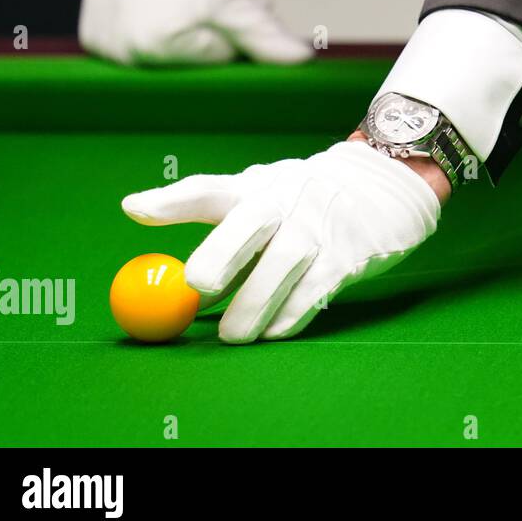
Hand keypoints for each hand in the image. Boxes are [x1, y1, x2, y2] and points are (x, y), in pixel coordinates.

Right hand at [80, 0, 313, 64]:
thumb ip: (265, 34)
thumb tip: (301, 61)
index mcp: (157, 51)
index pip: (219, 61)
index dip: (233, 32)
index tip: (224, 4)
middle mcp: (125, 58)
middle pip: (194, 61)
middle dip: (214, 34)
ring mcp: (105, 50)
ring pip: (170, 54)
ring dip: (188, 31)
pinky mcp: (93, 39)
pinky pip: (139, 46)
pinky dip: (154, 29)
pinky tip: (155, 4)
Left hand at [120, 141, 442, 342]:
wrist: (385, 185)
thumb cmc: (305, 199)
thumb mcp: (262, 194)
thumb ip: (212, 221)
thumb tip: (155, 248)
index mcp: (256, 186)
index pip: (209, 190)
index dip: (172, 200)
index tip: (136, 210)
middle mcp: (286, 200)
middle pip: (249, 224)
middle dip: (221, 253)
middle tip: (198, 287)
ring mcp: (318, 227)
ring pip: (282, 266)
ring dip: (253, 305)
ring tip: (232, 335)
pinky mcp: (348, 256)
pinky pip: (314, 292)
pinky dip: (290, 316)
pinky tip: (274, 330)